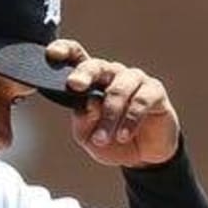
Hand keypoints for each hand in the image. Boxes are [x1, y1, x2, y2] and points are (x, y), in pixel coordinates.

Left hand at [49, 39, 179, 168]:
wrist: (143, 156)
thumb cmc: (111, 140)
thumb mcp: (88, 136)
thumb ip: (83, 120)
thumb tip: (88, 103)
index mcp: (91, 80)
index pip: (76, 56)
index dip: (64, 50)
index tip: (52, 54)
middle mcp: (112, 74)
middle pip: (97, 66)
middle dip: (84, 73)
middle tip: (75, 85)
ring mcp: (135, 80)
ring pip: (118, 89)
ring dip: (109, 116)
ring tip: (102, 138)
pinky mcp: (154, 91)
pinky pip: (140, 101)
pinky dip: (130, 120)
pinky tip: (122, 136)